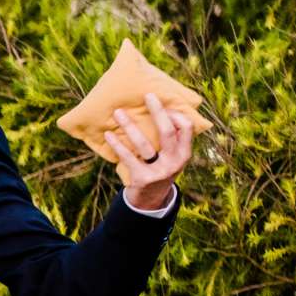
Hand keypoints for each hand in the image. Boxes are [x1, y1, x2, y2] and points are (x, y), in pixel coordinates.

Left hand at [103, 92, 192, 211]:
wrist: (151, 199)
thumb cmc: (161, 167)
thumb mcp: (173, 156)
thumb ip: (172, 138)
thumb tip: (161, 107)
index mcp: (184, 153)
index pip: (187, 128)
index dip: (176, 114)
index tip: (164, 104)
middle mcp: (174, 162)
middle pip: (166, 132)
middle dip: (157, 112)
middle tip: (147, 96)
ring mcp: (158, 171)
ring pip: (143, 144)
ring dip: (129, 126)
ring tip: (118, 112)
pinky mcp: (142, 178)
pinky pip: (127, 157)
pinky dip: (117, 145)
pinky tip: (108, 134)